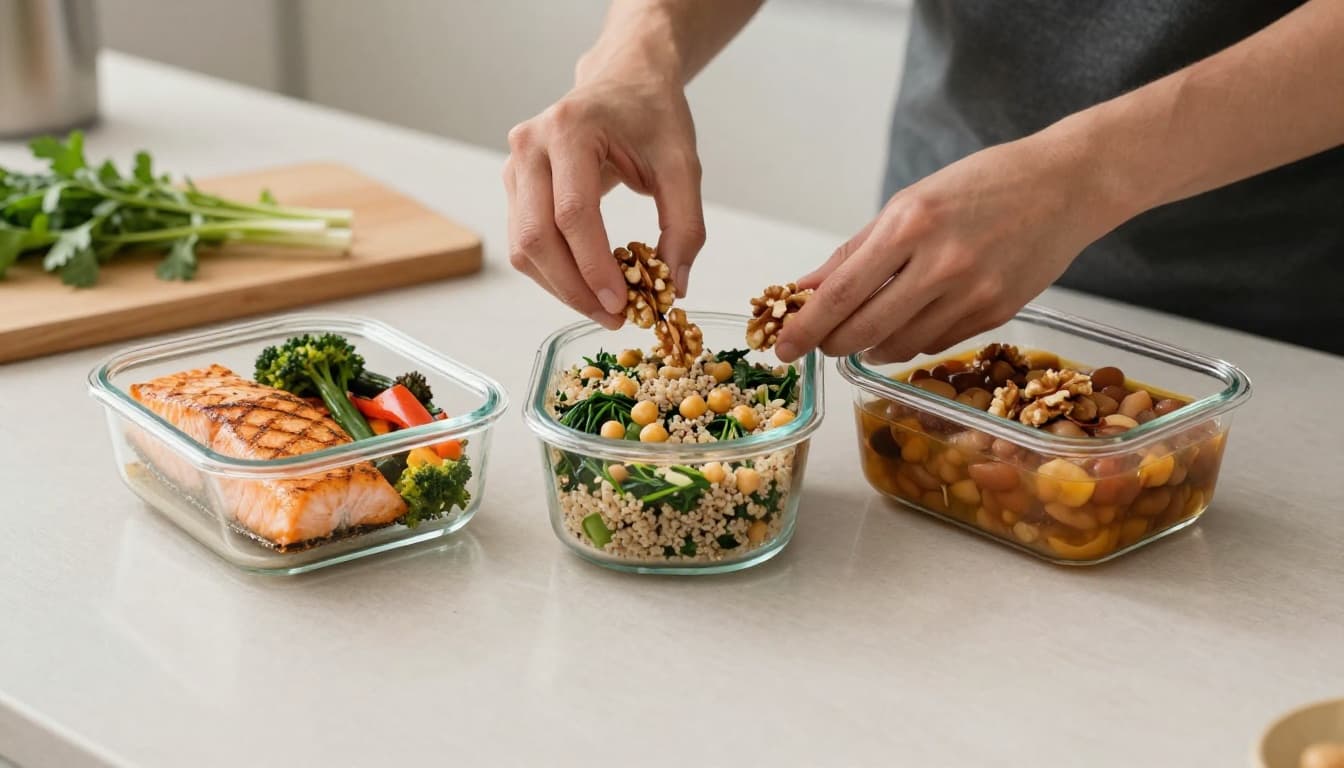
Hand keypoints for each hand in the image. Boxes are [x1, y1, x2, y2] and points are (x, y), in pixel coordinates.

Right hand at [503, 74, 705, 328]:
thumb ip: (685, 226)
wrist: (625, 80)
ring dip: (560, 287)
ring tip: (603, 307)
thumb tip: (673, 286)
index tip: (622, 305)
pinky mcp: (514, 185)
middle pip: (536, 236)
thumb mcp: (683, 165)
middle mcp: (531, 145)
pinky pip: (524, 241)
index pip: (573, 214)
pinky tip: (586, 285)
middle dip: (573, 288)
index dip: (594, 267)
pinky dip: (553, 272)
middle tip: (612, 318)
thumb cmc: (652, 115)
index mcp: (570, 129)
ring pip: (523, 245)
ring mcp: (515, 165)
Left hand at [775, 135, 1122, 362]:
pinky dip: (909, 342)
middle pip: (864, 330)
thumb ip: (855, 252)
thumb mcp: (909, 203)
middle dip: (832, 344)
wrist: (1065, 186)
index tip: (783, 346)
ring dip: (869, 347)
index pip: (842, 292)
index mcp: (911, 225)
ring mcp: (972, 294)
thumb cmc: (982, 185)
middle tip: (818, 344)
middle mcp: (941, 263)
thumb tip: (805, 290)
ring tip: (861, 333)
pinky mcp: (996, 314)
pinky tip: (904, 325)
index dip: (806, 327)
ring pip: (899, 346)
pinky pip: (934, 344)